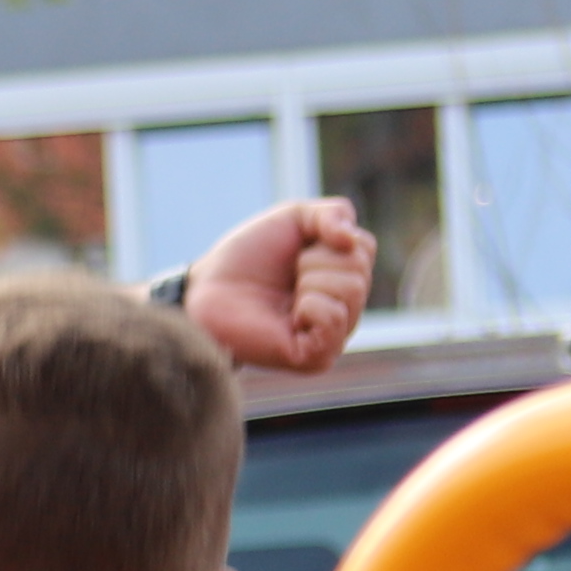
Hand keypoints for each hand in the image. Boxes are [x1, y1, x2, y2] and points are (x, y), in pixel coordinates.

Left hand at [182, 196, 376, 374]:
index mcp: (342, 279)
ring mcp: (333, 337)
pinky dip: (310, 306)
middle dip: (316, 261)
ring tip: (285, 295)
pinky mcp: (316, 357)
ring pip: (351, 291)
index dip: (325, 238)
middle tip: (287, 276)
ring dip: (310, 281)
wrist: (205, 289)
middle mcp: (344, 310)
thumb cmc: (247, 257)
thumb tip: (353, 240)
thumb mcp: (293, 217)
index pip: (364, 248)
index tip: (296, 252)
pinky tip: (290, 315)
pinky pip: (334, 319)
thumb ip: (333, 214)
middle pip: (359, 272)